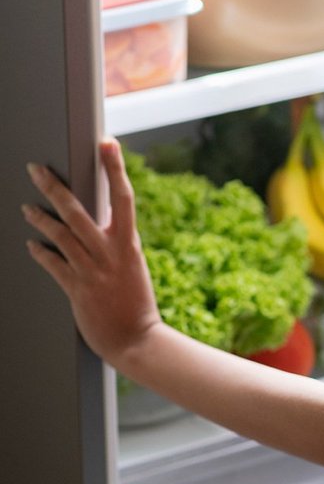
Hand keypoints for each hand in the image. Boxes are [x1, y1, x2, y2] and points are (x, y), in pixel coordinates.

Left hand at [23, 138, 160, 361]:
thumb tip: (102, 223)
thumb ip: (118, 244)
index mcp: (129, 243)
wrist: (137, 340)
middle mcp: (110, 253)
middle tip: (37, 169)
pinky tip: (32, 245)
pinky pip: (52, 264)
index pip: (123, 196)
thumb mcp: (133, 267)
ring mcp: (92, 270)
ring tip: (27, 208)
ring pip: (59, 234)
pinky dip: (40, 252)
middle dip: (54, 187)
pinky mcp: (77, 289)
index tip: (107, 143)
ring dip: (39, 218)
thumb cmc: (136, 303)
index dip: (115, 168)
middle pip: (78, 211)